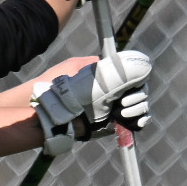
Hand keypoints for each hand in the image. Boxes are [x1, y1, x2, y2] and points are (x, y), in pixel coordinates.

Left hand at [31, 50, 152, 154]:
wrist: (45, 111)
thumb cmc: (56, 87)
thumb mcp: (76, 66)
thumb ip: (98, 63)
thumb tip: (121, 60)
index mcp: (107, 79)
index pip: (133, 76)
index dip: (137, 78)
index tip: (134, 81)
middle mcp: (114, 93)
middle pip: (141, 91)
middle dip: (137, 95)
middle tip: (124, 100)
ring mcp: (115, 109)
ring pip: (141, 106)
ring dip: (137, 107)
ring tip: (121, 111)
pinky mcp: (115, 124)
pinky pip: (137, 122)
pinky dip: (140, 120)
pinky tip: (129, 119)